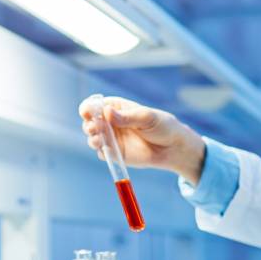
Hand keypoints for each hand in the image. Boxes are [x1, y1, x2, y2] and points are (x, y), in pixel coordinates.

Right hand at [77, 96, 205, 183]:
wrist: (172, 148)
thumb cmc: (162, 126)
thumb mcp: (146, 117)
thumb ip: (127, 116)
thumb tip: (106, 112)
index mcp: (116, 107)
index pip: (95, 105)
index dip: (88, 108)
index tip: (87, 112)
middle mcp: (110, 122)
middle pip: (90, 122)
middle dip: (89, 124)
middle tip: (95, 128)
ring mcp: (112, 138)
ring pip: (93, 138)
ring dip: (92, 138)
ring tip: (98, 139)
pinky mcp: (115, 154)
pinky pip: (102, 153)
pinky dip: (101, 151)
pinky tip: (107, 150)